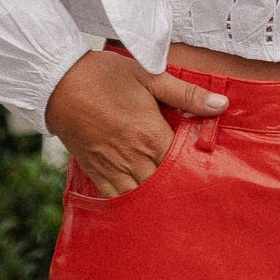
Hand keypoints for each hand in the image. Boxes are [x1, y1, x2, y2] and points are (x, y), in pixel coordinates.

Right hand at [44, 50, 228, 196]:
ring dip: (159, 199)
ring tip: (176, 199)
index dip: (199, 168)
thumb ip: (186, 94)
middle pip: (166, 186)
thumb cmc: (104, 75)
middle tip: (199, 189)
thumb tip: (222, 105)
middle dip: (182, 188)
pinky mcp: (96, 173)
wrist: (57, 83)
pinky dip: (133, 204)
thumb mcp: (149, 76)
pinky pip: (118, 199)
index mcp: (149, 134)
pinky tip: (145, 201)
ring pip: (144, 199)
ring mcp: (113, 169)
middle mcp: (133, 158)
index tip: (211, 168)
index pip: (184, 163)